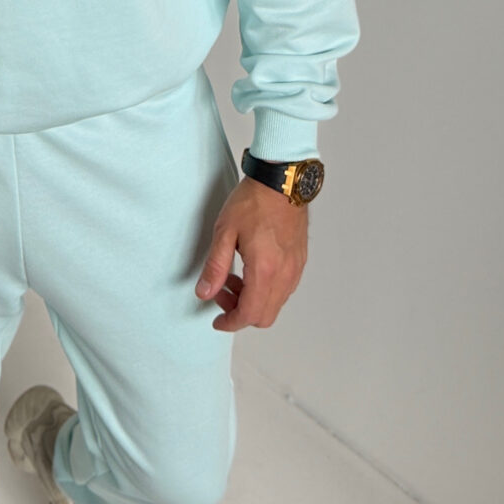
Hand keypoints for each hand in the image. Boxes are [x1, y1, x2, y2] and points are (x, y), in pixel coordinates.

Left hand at [195, 176, 308, 330]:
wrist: (282, 181)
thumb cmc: (255, 201)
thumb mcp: (225, 232)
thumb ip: (215, 267)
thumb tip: (204, 292)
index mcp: (264, 270)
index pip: (249, 314)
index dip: (231, 323)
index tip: (218, 321)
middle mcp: (284, 274)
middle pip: (264, 316)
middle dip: (240, 312)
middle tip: (222, 292)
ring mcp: (295, 268)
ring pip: (275, 303)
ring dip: (253, 300)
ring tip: (233, 276)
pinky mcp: (299, 260)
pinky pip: (284, 289)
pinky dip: (266, 289)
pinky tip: (251, 269)